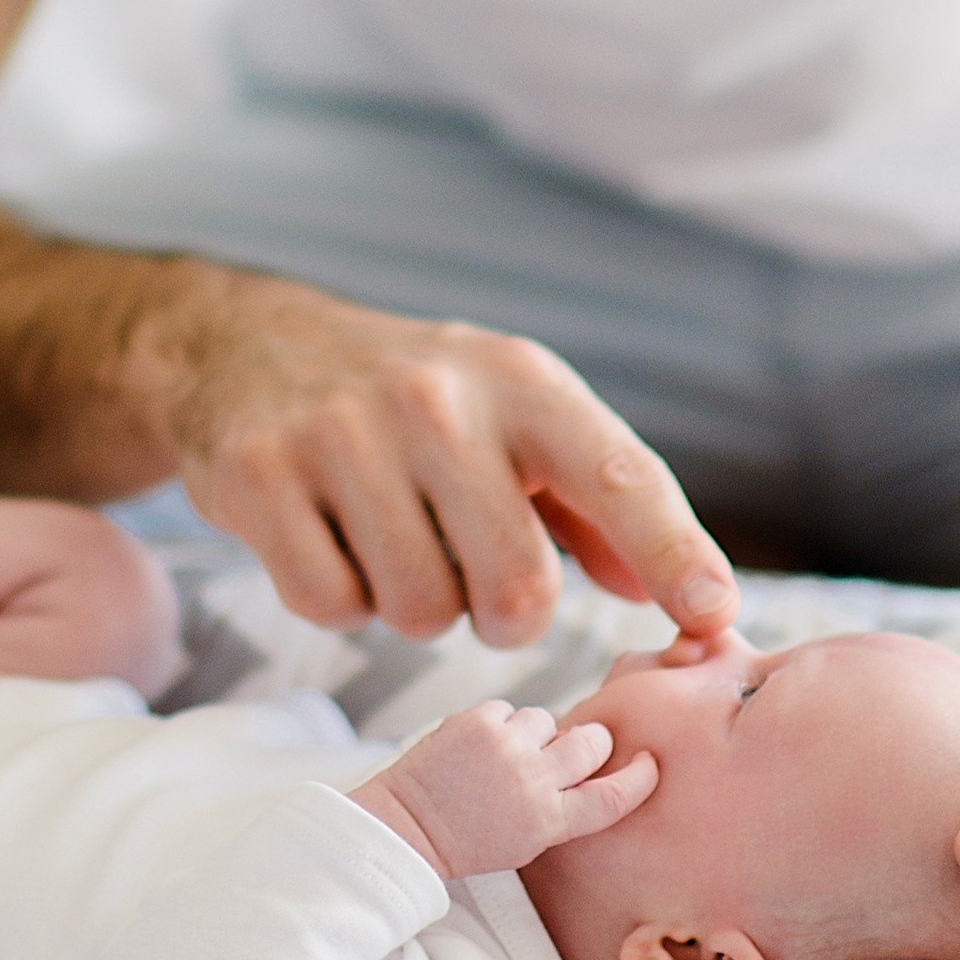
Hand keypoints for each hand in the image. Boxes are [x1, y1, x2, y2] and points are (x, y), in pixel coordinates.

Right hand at [131, 262, 739, 646]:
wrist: (246, 344)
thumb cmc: (411, 401)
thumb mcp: (514, 419)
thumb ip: (599, 506)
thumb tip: (691, 596)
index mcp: (521, 381)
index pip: (618, 474)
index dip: (673, 552)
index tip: (712, 615)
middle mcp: (437, 398)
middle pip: (517, 590)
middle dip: (503, 615)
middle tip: (471, 572)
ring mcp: (342, 434)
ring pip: (421, 611)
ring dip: (415, 605)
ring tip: (391, 538)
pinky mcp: (260, 475)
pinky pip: (332, 606)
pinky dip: (339, 598)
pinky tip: (330, 537)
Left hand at [353, 702, 657, 880]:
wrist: (410, 825)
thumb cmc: (472, 838)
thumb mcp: (529, 840)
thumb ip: (563, 805)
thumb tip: (593, 757)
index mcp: (549, 821)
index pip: (613, 796)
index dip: (639, 778)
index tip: (649, 762)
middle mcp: (533, 781)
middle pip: (592, 742)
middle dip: (589, 743)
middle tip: (570, 751)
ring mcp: (506, 746)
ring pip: (548, 719)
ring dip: (534, 734)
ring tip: (505, 758)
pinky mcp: (478, 720)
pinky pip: (508, 709)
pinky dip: (500, 725)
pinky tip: (480, 748)